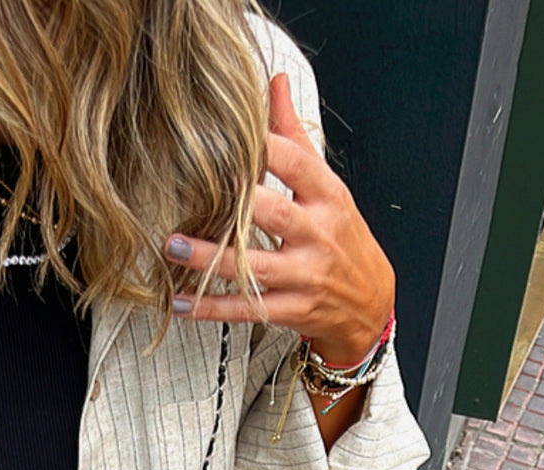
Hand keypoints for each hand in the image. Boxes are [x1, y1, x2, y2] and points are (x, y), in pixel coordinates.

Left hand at [165, 72, 394, 367]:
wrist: (369, 303)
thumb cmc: (342, 237)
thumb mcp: (328, 186)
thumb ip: (295, 139)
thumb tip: (274, 84)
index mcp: (328, 197)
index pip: (297, 165)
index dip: (265, 150)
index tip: (231, 137)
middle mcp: (318, 235)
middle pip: (275, 215)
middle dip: (236, 205)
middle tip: (196, 191)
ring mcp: (306, 276)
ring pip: (254, 267)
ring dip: (211, 259)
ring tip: (173, 246)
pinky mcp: (293, 310)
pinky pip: (248, 308)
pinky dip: (213, 307)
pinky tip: (183, 302)